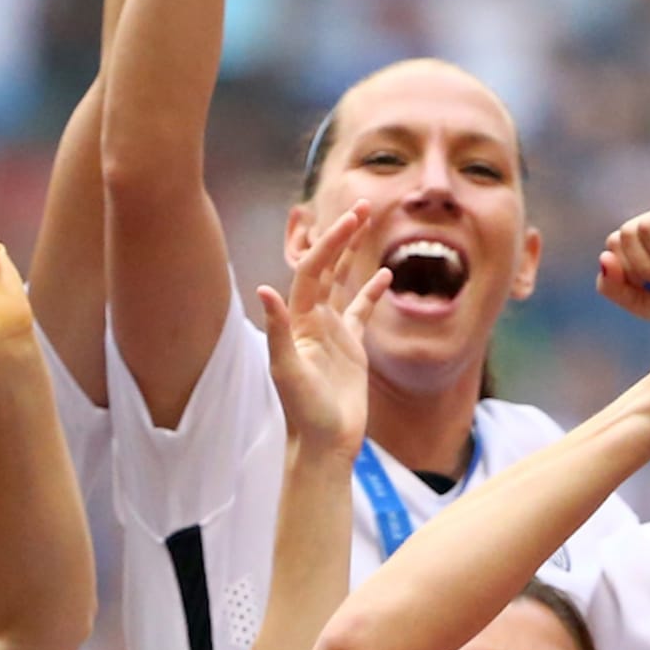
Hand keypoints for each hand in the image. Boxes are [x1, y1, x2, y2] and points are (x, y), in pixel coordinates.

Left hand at [258, 200, 383, 456]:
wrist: (323, 443)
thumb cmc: (303, 411)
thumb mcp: (287, 370)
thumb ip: (278, 330)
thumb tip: (264, 290)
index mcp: (298, 321)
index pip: (313, 271)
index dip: (330, 244)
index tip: (349, 221)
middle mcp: (313, 320)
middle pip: (328, 268)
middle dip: (343, 237)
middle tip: (362, 206)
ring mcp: (333, 332)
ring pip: (343, 283)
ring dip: (354, 254)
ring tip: (368, 225)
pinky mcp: (351, 347)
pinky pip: (361, 311)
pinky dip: (371, 291)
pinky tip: (385, 274)